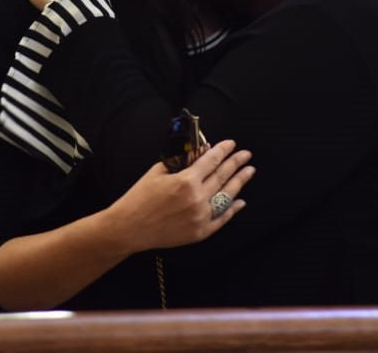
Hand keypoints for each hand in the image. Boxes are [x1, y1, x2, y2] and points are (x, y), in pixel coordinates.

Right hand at [103, 139, 254, 253]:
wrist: (128, 228)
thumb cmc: (139, 197)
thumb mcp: (157, 172)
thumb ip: (180, 162)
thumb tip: (199, 154)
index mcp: (186, 181)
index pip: (211, 161)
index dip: (223, 151)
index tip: (232, 144)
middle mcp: (197, 199)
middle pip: (222, 176)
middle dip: (236, 163)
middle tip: (246, 155)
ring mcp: (200, 217)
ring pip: (226, 196)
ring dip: (239, 182)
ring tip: (249, 172)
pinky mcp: (200, 232)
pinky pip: (221, 219)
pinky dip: (232, 209)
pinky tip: (241, 201)